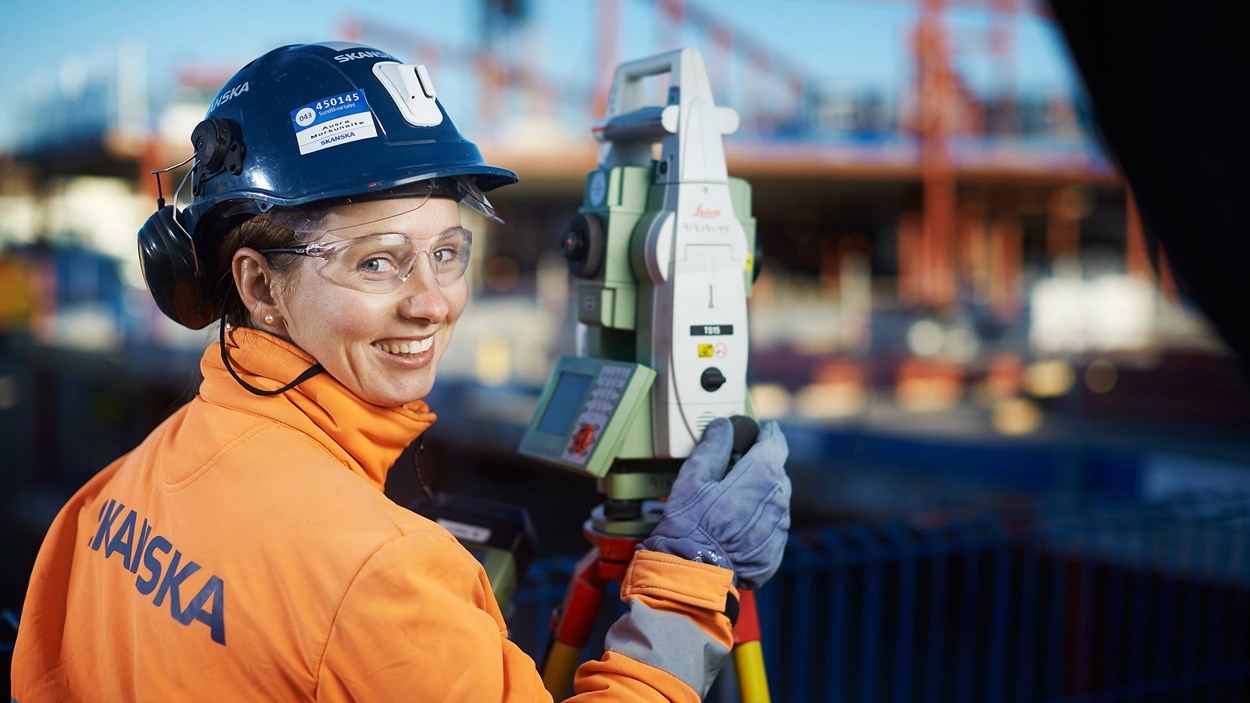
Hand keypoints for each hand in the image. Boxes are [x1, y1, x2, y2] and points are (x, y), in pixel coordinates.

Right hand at [640, 417, 790, 588]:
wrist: (693, 576)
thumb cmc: (690, 528)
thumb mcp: (693, 479)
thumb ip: (712, 447)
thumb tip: (723, 426)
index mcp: (761, 478)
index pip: (775, 444)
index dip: (769, 434)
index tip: (763, 430)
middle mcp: (778, 502)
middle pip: (776, 472)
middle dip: (760, 466)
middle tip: (737, 466)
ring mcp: (778, 530)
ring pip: (776, 500)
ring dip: (760, 495)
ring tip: (732, 500)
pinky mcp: (774, 552)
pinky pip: (771, 527)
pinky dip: (758, 521)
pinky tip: (736, 526)